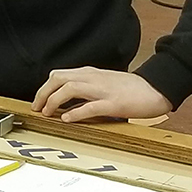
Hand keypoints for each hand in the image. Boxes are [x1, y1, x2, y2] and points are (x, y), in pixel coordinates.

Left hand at [31, 67, 172, 122]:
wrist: (155, 88)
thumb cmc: (130, 88)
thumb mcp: (103, 81)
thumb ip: (86, 86)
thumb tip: (68, 97)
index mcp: (89, 73)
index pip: (59, 75)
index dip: (45, 87)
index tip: (38, 100)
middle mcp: (92, 78)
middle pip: (59, 78)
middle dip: (43, 92)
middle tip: (37, 107)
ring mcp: (102, 90)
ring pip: (70, 88)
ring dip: (54, 100)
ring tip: (47, 113)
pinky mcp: (113, 104)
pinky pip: (90, 106)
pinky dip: (75, 112)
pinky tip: (67, 119)